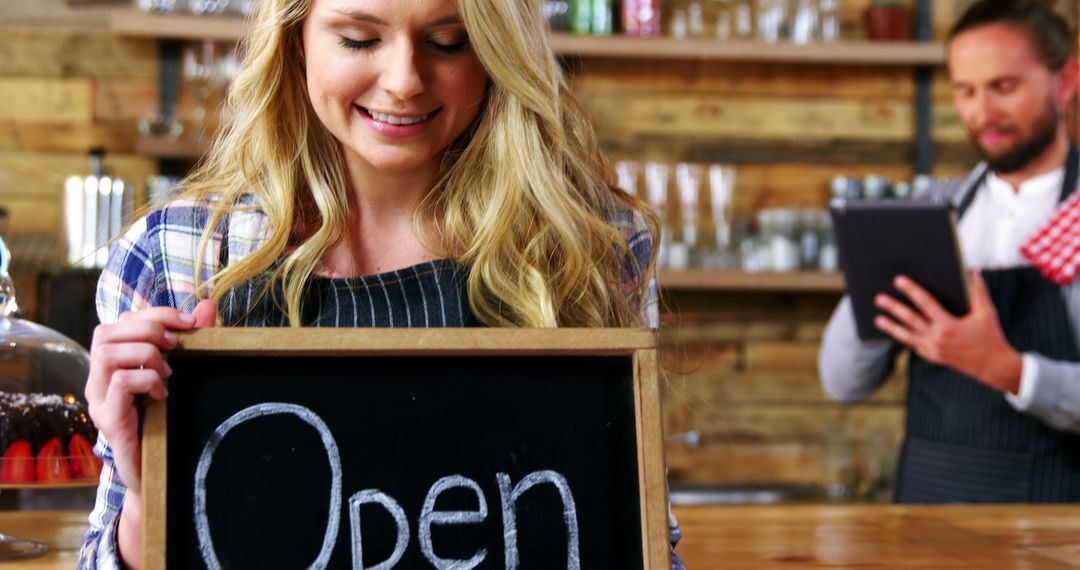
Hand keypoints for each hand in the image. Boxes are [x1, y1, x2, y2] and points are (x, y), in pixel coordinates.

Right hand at [85, 299, 216, 494]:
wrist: (159, 473)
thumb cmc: (167, 421)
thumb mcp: (180, 375)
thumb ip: (190, 339)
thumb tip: (207, 305)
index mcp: (113, 364)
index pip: (121, 321)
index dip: (155, 314)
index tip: (190, 322)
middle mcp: (98, 379)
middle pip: (106, 331)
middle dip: (148, 328)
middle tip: (176, 346)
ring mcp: (99, 400)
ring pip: (107, 353)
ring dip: (145, 354)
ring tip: (168, 373)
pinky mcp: (109, 420)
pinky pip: (120, 384)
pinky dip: (147, 380)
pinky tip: (164, 395)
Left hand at [873, 271, 1021, 393]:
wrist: (994, 367)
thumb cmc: (991, 337)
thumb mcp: (986, 313)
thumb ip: (978, 291)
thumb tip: (971, 271)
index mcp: (948, 325)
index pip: (925, 303)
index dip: (911, 290)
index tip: (898, 281)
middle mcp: (937, 338)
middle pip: (910, 319)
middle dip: (893, 308)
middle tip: (878, 299)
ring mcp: (933, 350)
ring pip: (907, 336)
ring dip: (891, 327)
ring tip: (878, 320)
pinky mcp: (933, 358)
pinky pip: (915, 346)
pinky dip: (905, 339)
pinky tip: (896, 333)